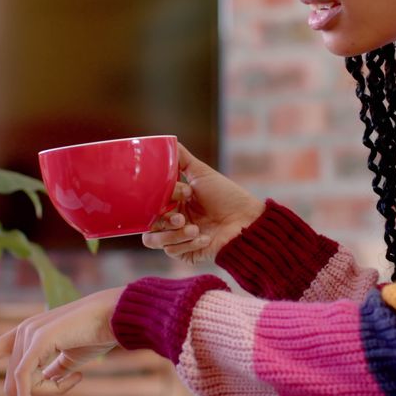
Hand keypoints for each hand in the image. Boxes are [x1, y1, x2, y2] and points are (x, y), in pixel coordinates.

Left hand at [0, 286, 123, 395]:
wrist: (117, 315)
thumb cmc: (98, 333)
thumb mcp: (70, 358)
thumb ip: (52, 370)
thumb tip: (40, 387)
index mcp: (26, 334)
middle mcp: (22, 331)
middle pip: (12, 385)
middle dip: (40, 394)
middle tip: (72, 381)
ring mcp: (29, 333)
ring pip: (20, 386)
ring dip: (49, 392)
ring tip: (78, 375)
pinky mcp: (40, 339)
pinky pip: (24, 378)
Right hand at [142, 143, 264, 263]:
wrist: (247, 220)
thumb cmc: (227, 196)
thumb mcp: (201, 173)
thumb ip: (182, 159)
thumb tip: (168, 141)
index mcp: (173, 203)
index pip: (150, 204)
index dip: (160, 199)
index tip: (184, 193)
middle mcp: (173, 221)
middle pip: (148, 225)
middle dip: (164, 221)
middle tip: (180, 217)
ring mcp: (179, 238)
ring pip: (155, 241)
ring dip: (173, 234)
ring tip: (194, 229)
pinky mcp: (187, 254)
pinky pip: (173, 252)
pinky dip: (188, 244)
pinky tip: (205, 238)